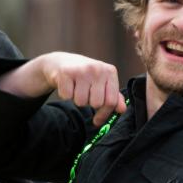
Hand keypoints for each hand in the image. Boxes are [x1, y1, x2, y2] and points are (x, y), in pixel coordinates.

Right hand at [0, 52, 126, 126]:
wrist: (61, 61)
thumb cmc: (86, 76)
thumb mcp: (103, 82)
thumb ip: (114, 96)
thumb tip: (122, 110)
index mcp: (110, 72)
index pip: (112, 101)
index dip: (104, 114)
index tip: (97, 121)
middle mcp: (97, 69)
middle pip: (96, 103)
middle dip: (89, 104)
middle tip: (86, 95)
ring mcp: (81, 70)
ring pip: (81, 102)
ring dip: (77, 100)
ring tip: (77, 89)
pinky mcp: (65, 72)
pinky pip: (66, 97)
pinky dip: (66, 95)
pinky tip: (68, 86)